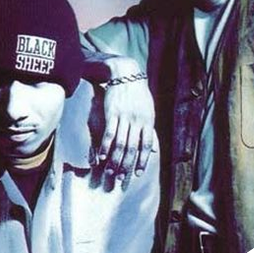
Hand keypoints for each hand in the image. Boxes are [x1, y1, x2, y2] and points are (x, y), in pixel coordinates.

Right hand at [99, 57, 155, 178]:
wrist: (125, 73)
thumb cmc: (137, 93)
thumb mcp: (148, 109)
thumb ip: (149, 130)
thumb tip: (153, 150)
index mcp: (148, 120)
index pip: (146, 145)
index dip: (142, 161)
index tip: (138, 174)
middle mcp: (137, 120)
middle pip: (133, 148)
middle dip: (127, 166)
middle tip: (121, 179)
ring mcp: (124, 117)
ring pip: (120, 144)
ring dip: (115, 160)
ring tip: (110, 172)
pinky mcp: (111, 113)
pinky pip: (108, 134)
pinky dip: (104, 147)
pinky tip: (101, 157)